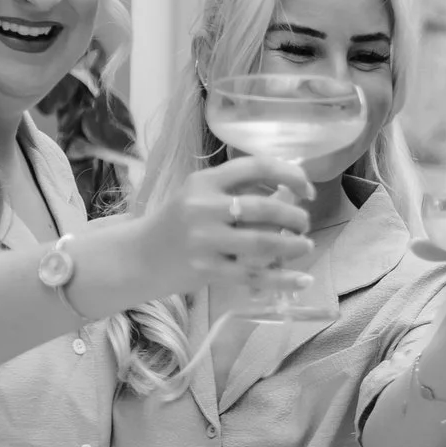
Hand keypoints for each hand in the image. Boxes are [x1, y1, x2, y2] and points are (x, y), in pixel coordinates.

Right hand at [146, 157, 312, 293]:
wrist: (139, 257)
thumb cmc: (177, 223)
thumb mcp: (198, 195)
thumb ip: (234, 189)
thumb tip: (287, 192)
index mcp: (204, 182)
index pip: (256, 167)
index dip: (290, 174)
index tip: (307, 190)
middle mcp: (203, 207)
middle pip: (264, 207)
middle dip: (295, 216)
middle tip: (305, 224)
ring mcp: (204, 240)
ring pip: (263, 243)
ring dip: (293, 245)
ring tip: (305, 246)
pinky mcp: (207, 270)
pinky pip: (254, 276)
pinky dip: (283, 279)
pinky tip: (303, 279)